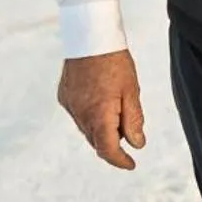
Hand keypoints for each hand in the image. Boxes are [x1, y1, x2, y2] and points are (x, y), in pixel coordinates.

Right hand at [57, 48, 145, 169]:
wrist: (90, 37)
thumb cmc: (114, 62)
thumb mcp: (131, 91)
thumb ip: (133, 120)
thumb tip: (137, 144)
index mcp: (99, 116)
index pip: (108, 150)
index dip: (120, 161)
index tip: (131, 164)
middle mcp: (81, 115)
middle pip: (97, 141)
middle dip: (113, 143)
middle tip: (128, 132)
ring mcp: (70, 106)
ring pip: (86, 129)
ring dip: (101, 129)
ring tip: (116, 110)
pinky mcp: (64, 97)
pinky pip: (79, 115)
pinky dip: (90, 116)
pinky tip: (100, 101)